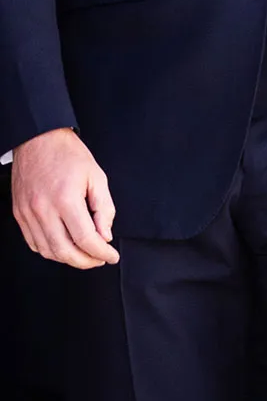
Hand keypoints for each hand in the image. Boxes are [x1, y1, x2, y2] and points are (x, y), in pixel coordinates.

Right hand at [12, 128, 118, 268]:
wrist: (38, 139)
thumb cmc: (68, 155)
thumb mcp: (97, 177)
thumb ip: (104, 209)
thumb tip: (105, 236)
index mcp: (65, 199)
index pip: (86, 240)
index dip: (102, 253)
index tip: (111, 256)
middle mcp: (43, 209)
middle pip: (65, 252)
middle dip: (86, 262)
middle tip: (99, 259)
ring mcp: (28, 213)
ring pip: (48, 251)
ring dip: (69, 259)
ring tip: (84, 254)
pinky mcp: (20, 213)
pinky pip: (34, 243)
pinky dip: (50, 251)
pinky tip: (64, 246)